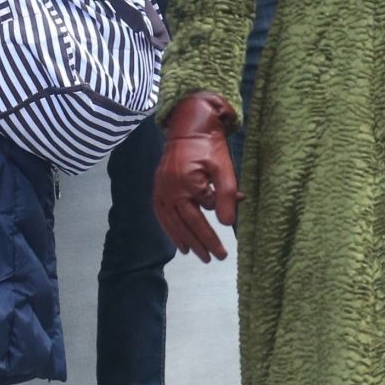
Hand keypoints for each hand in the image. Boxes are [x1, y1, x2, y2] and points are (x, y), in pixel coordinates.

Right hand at [153, 92, 242, 262]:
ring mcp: (160, 188)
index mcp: (185, 185)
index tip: (222, 254)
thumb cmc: (210, 146)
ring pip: (170, 221)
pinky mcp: (157, 186)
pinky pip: (161, 212)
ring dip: (182, 239)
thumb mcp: (224, 169)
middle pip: (183, 225)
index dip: (210, 239)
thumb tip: (227, 224)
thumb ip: (226, 196)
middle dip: (198, 244)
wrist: (190, 125)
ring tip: (193, 253)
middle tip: (211, 259)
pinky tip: (178, 238)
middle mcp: (168, 189)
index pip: (198, 220)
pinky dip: (169, 227)